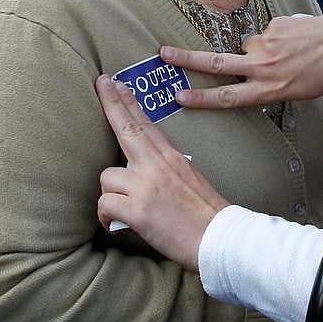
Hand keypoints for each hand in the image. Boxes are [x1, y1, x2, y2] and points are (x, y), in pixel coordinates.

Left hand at [94, 75, 228, 271]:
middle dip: (111, 102)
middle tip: (102, 83)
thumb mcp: (190, 180)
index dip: (129, 102)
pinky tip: (115, 223)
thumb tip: (143, 172)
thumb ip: (166, 169)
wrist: (220, 238)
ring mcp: (146, 185)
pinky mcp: (138, 209)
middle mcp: (157, 165)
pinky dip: (106, 216)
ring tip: (122, 209)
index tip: (117, 84)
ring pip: (107, 176)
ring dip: (111, 194)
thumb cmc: (207, 216)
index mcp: (172, 157)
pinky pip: (105, 204)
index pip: (146, 123)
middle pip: (127, 127)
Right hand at [163, 11, 322, 108]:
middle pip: (216, 63)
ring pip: (248, 46)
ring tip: (287, 53)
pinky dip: (274, 37)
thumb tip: (247, 76)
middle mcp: (263, 67)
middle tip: (164, 53)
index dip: (201, 97)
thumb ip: (266, 86)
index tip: (179, 96)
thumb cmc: (322, 73)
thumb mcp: (294, 92)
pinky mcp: (273, 25)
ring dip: (259, 50)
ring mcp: (266, 44)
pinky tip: (294, 40)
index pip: (228, 96)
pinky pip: (265, 33)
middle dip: (187, 59)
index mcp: (268, 89)